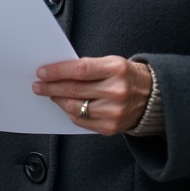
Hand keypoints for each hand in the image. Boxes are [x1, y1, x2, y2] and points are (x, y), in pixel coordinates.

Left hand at [33, 56, 152, 135]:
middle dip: (51, 87)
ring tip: (49, 94)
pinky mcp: (111, 127)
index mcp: (116, 69)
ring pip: (75, 107)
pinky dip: (69, 112)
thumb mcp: (111, 62)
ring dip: (57, 100)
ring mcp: (114, 112)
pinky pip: (82, 121)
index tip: (42, 72)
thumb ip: (87, 67)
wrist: (151, 97)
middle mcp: (116, 91)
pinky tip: (64, 105)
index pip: (79, 70)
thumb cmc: (126, 76)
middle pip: (74, 90)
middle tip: (38, 85)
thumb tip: (57, 72)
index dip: (57, 71)